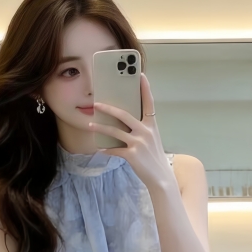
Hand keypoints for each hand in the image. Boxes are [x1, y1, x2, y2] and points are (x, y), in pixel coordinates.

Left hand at [90, 73, 173, 192]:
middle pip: (124, 115)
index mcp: (152, 125)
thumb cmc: (154, 157)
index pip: (149, 103)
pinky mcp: (132, 155)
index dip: (145, 88)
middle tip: (96, 103)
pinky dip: (106, 150)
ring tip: (90, 124)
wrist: (161, 177)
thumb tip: (123, 122)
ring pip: (115, 132)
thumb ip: (142, 129)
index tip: (140, 75)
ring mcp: (138, 143)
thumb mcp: (152, 139)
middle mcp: (146, 131)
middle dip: (108, 108)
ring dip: (100, 128)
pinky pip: (115, 150)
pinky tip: (99, 149)